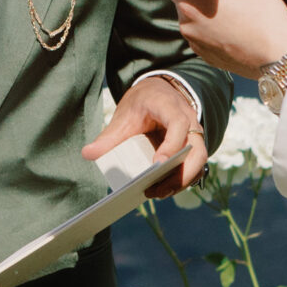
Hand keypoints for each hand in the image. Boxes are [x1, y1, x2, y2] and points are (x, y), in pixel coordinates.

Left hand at [84, 75, 207, 197]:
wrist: (158, 92)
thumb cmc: (143, 103)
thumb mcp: (124, 115)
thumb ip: (109, 136)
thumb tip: (88, 154)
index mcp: (170, 107)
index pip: (179, 123)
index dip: (171, 144)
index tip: (158, 164)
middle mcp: (189, 121)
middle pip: (197, 150)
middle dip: (181, 174)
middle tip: (158, 190)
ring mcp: (193, 135)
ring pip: (198, 162)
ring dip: (181, 181)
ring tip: (157, 193)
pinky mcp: (192, 147)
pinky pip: (193, 166)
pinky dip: (181, 180)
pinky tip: (163, 190)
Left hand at [161, 0, 286, 79]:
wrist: (279, 59)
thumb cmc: (264, 18)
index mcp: (192, 3)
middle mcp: (187, 25)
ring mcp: (195, 42)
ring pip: (192, 16)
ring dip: (204, 8)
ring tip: (231, 7)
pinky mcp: (205, 55)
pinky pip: (202, 33)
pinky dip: (211, 26)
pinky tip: (233, 25)